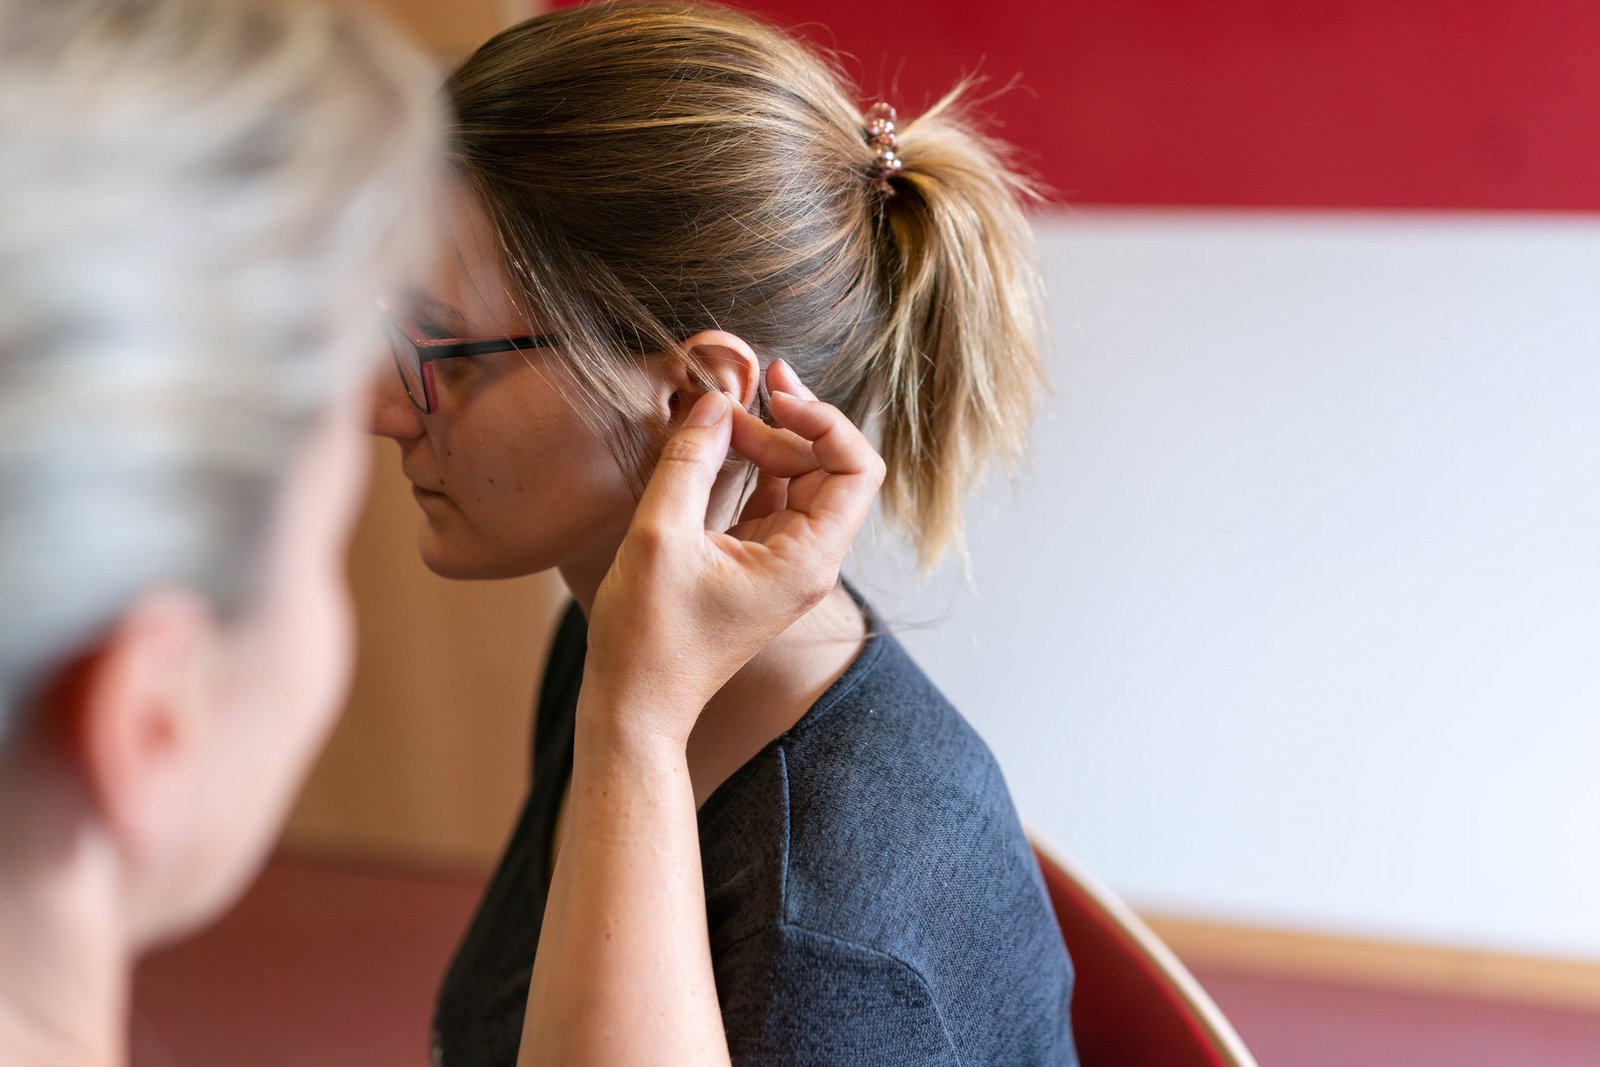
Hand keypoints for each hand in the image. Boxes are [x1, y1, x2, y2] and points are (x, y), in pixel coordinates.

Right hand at [581, 360, 884, 749]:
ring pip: (799, 481)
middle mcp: (810, 562)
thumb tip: (715, 402)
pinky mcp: (759, 565)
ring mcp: (787, 564)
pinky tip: (709, 452)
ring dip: (764, 445)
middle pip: (829, 468)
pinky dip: (748, 469)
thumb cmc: (648, 635)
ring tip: (712, 425)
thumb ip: (689, 462)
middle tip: (723, 408)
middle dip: (784, 428)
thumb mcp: (659, 536)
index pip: (858, 469)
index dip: (825, 420)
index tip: (773, 396)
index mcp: (807, 560)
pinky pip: (771, 500)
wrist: (637, 703)